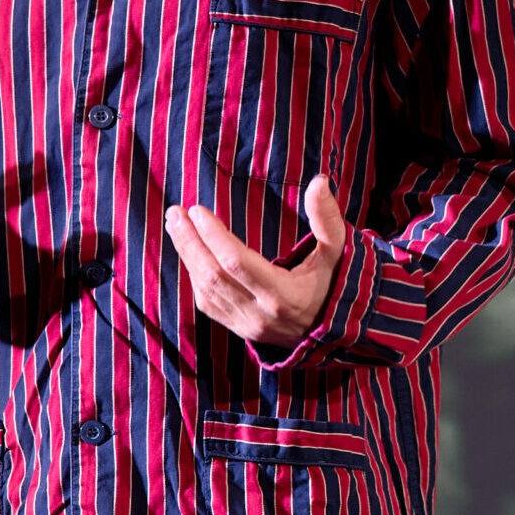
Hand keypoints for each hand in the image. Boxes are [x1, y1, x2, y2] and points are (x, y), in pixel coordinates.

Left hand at [165, 174, 346, 346]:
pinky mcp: (239, 329)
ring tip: (176, 225)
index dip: (214, 236)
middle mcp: (260, 314)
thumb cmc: (334, 285)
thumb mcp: (338, 252)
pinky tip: (190, 252)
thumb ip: (327, 217)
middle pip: (213, 275)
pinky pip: (208, 303)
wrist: (333, 333)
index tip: (197, 210)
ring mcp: (246, 325)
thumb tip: (318, 181)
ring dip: (187, 255)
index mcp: (284, 295)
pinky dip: (195, 275)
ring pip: (205, 290)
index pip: (238, 263)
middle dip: (190, 242)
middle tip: (175, 213)